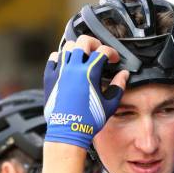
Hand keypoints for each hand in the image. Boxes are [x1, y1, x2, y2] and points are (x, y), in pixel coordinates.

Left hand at [43, 35, 128, 149]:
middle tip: (98, 51)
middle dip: (94, 43)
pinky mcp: (50, 78)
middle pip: (83, 41)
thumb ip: (118, 87)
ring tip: (83, 56)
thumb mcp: (109, 105)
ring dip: (78, 49)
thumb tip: (123, 75)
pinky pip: (53, 59)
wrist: (68, 131)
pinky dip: (61, 57)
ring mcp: (60, 71)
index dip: (112, 53)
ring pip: (67, 47)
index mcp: (89, 72)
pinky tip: (67, 63)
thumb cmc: (89, 121)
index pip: (103, 51)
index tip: (114, 59)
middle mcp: (73, 68)